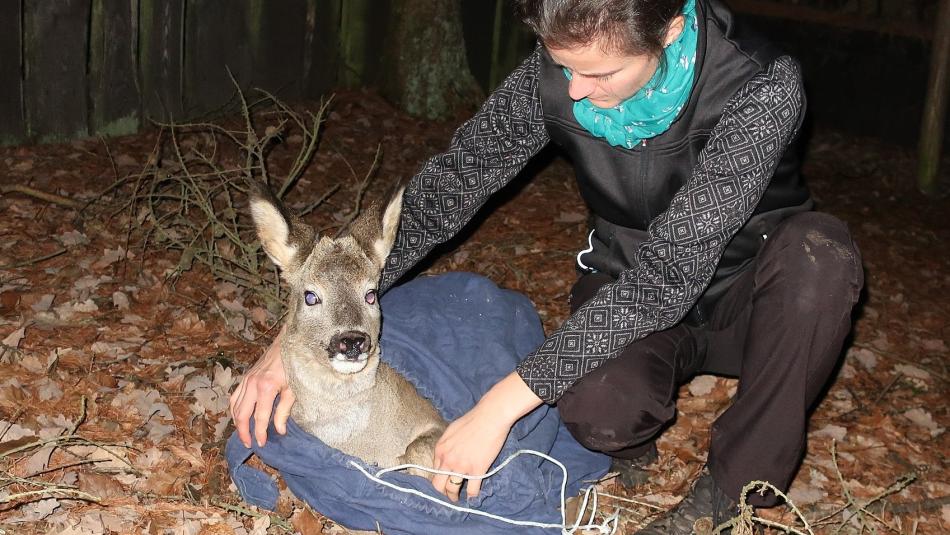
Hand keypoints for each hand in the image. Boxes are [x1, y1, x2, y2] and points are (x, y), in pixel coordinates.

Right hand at [229, 328, 293, 447]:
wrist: (287, 344)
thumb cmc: (293, 366)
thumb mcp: (293, 389)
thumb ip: (284, 411)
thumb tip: (279, 431)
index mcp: (266, 388)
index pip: (259, 417)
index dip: (259, 432)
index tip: (261, 444)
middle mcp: (252, 384)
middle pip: (242, 414)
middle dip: (243, 431)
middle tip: (248, 444)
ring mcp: (246, 380)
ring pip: (235, 406)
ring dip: (237, 422)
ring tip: (243, 434)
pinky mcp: (245, 378)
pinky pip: (234, 397)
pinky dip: (234, 409)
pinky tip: (238, 417)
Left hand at [431, 372, 541, 501]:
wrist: (490, 417)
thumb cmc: (473, 420)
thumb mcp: (451, 430)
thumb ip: (446, 446)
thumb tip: (445, 455)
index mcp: (440, 449)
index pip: (434, 471)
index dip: (440, 478)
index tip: (445, 481)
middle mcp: (447, 460)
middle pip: (438, 485)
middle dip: (441, 492)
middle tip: (448, 494)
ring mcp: (462, 467)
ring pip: (452, 490)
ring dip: (454, 497)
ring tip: (457, 499)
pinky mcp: (477, 470)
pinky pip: (472, 490)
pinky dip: (472, 496)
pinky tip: (473, 497)